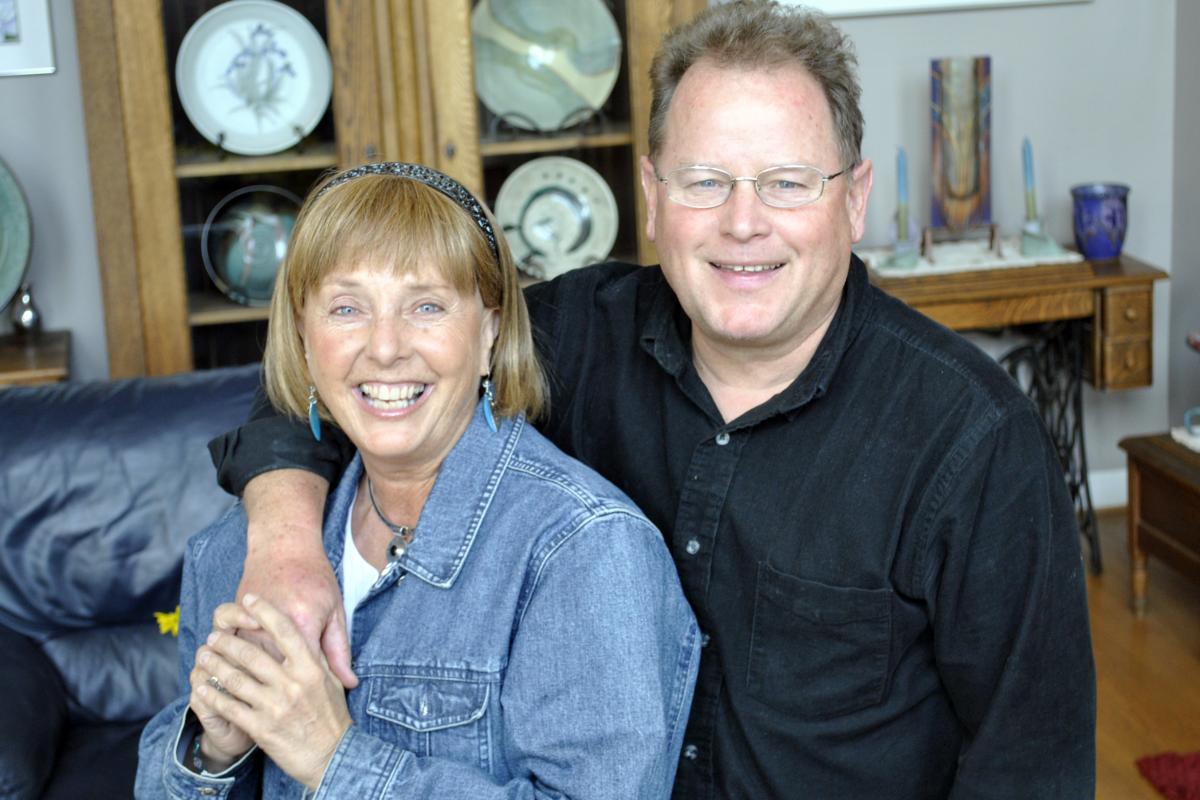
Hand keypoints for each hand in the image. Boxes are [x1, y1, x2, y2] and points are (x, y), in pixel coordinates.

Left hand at [197, 596, 352, 790]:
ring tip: (204, 655)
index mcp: (311, 667)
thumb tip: (310, 631)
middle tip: (214, 635)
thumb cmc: (332, 717)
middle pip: (251, 653)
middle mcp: (292, 683)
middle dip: (226, 641)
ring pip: (235, 678)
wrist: (332, 756)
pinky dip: (211, 695)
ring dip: (214, 664)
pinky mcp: (261, 727)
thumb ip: (321, 656)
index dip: (264, 611)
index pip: (284, 630)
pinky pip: (229, 706)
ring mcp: (275, 706)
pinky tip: (201, 687)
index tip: (249, 598)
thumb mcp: (331, 681)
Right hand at [240, 469, 356, 688]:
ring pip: (241, 661)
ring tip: (254, 695)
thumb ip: (339, 651)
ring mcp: (248, 620)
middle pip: (269, 673)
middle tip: (284, 711)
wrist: (283, 542)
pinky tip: (235, 665)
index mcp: (303, 624)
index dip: (309, 695)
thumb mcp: (335, 611)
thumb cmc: (315, 577)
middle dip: (276, 696)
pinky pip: (226, 643)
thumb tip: (349, 684)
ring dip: (246, 680)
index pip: (303, 674)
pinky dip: (228, 657)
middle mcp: (271, 625)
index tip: (314, 707)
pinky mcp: (234, 615)